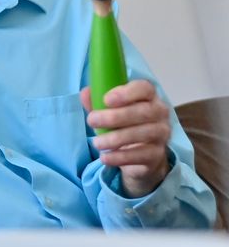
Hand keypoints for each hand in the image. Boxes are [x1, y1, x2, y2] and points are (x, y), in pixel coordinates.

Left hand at [82, 79, 171, 197]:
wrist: (139, 156)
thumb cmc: (122, 125)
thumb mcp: (107, 112)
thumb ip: (96, 101)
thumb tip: (85, 92)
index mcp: (148, 97)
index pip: (144, 88)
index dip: (126, 93)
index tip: (106, 100)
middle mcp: (159, 113)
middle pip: (144, 111)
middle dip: (115, 116)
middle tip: (92, 121)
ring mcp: (161, 134)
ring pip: (143, 133)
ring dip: (116, 138)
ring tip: (97, 143)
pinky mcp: (157, 154)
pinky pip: (141, 155)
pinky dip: (121, 157)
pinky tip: (105, 157)